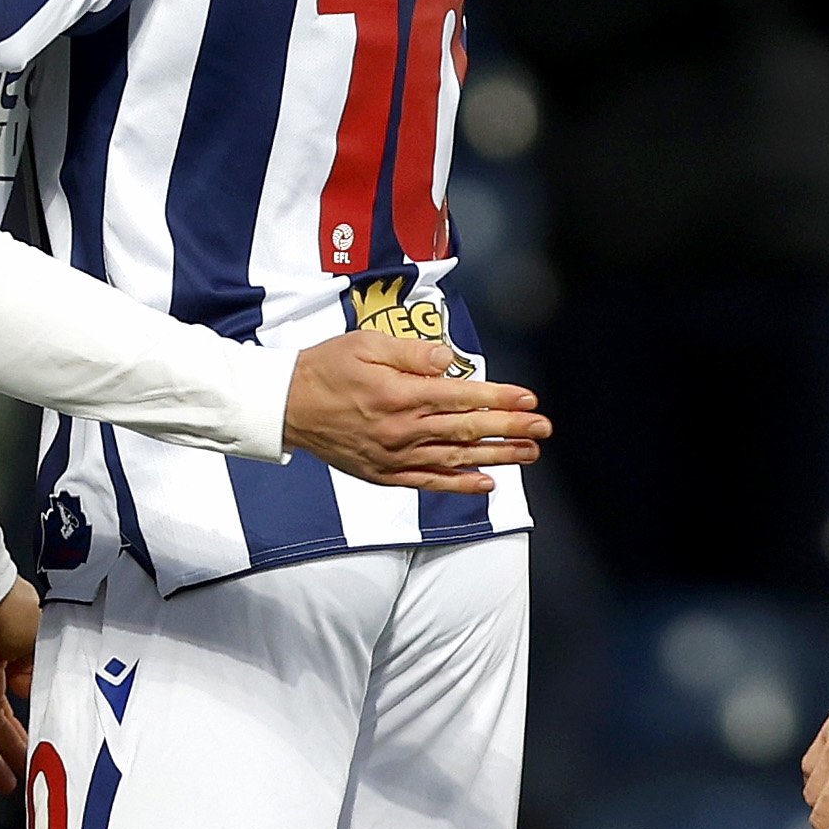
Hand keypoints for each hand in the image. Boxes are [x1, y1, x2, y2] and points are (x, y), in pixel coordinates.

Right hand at [281, 328, 546, 491]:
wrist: (285, 406)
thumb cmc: (326, 368)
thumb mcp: (366, 343)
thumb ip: (412, 353)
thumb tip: (450, 360)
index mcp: (400, 393)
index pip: (463, 397)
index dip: (499, 398)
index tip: (529, 399)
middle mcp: (402, 429)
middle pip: (467, 430)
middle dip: (511, 428)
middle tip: (543, 428)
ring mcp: (394, 456)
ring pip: (456, 459)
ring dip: (496, 457)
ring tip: (529, 454)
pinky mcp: (384, 473)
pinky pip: (429, 482)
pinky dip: (459, 485)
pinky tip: (486, 485)